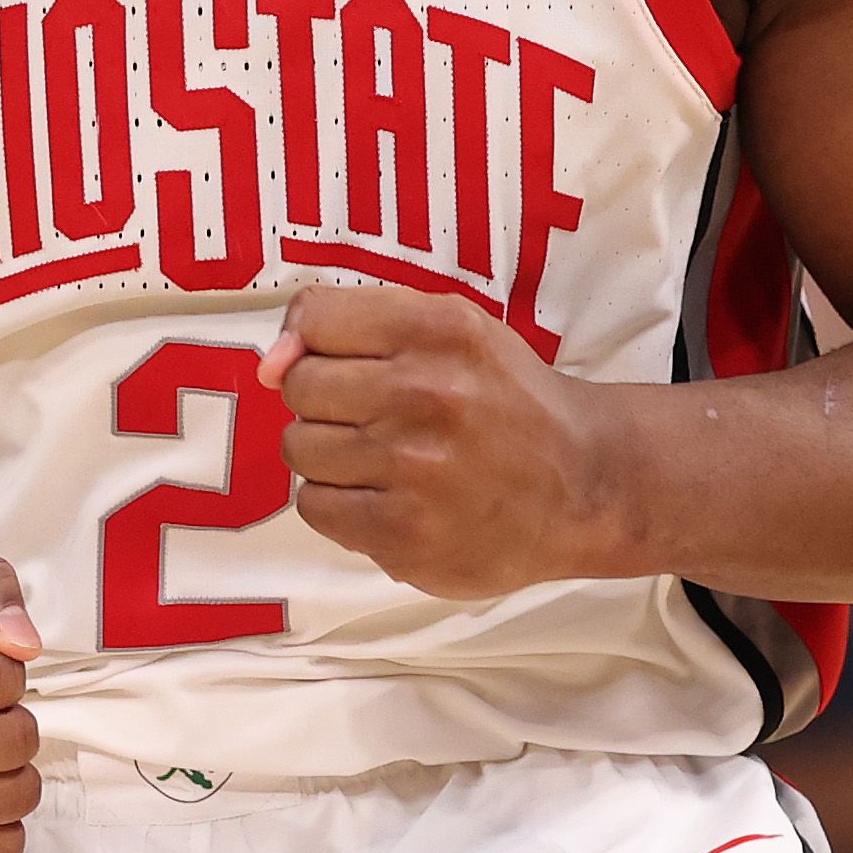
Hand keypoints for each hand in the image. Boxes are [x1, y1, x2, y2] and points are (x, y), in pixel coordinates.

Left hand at [257, 286, 636, 597]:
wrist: (584, 485)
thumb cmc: (508, 400)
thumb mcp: (454, 330)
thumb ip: (357, 324)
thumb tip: (268, 365)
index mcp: (439, 329)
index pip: (315, 317)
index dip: (313, 342)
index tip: (340, 363)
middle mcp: (424, 393)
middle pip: (300, 386)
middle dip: (325, 400)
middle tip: (373, 415)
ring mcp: (413, 469)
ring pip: (300, 448)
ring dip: (330, 454)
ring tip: (385, 459)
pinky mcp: (404, 535)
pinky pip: (315, 507)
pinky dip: (340, 503)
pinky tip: (386, 497)